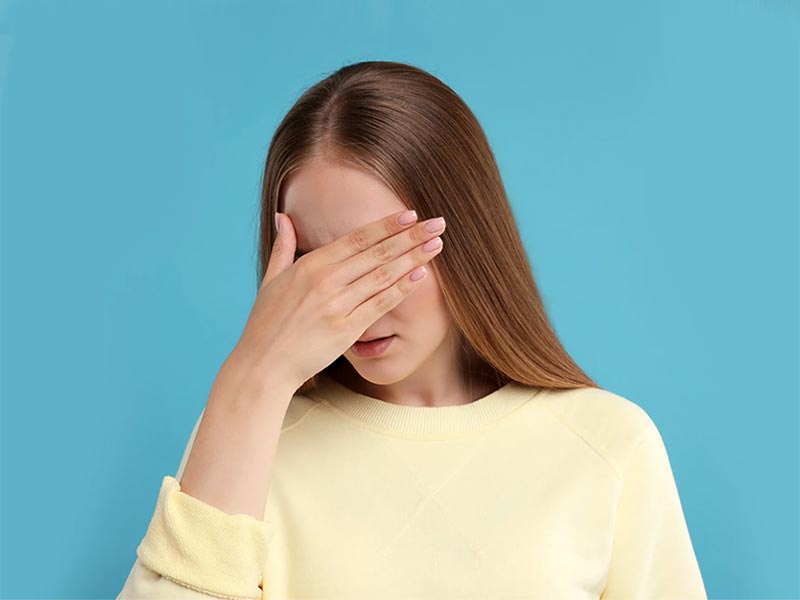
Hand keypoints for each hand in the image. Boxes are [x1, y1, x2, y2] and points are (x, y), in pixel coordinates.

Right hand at [229, 209, 445, 392]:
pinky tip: (420, 276)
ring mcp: (337, 306)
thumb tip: (283, 216)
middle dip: (410, 236)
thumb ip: (283, 246)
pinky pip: (380, 305)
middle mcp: (326, 281)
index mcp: (310, 265)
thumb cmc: (266, 323)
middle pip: (377, 252)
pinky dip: (401, 289)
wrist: (263, 365)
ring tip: (437, 245)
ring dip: (413, 258)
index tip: (410, 214)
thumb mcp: (271, 279)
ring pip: (383, 275)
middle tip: (437, 223)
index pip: (357, 238)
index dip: (386, 225)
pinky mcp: (346, 330)